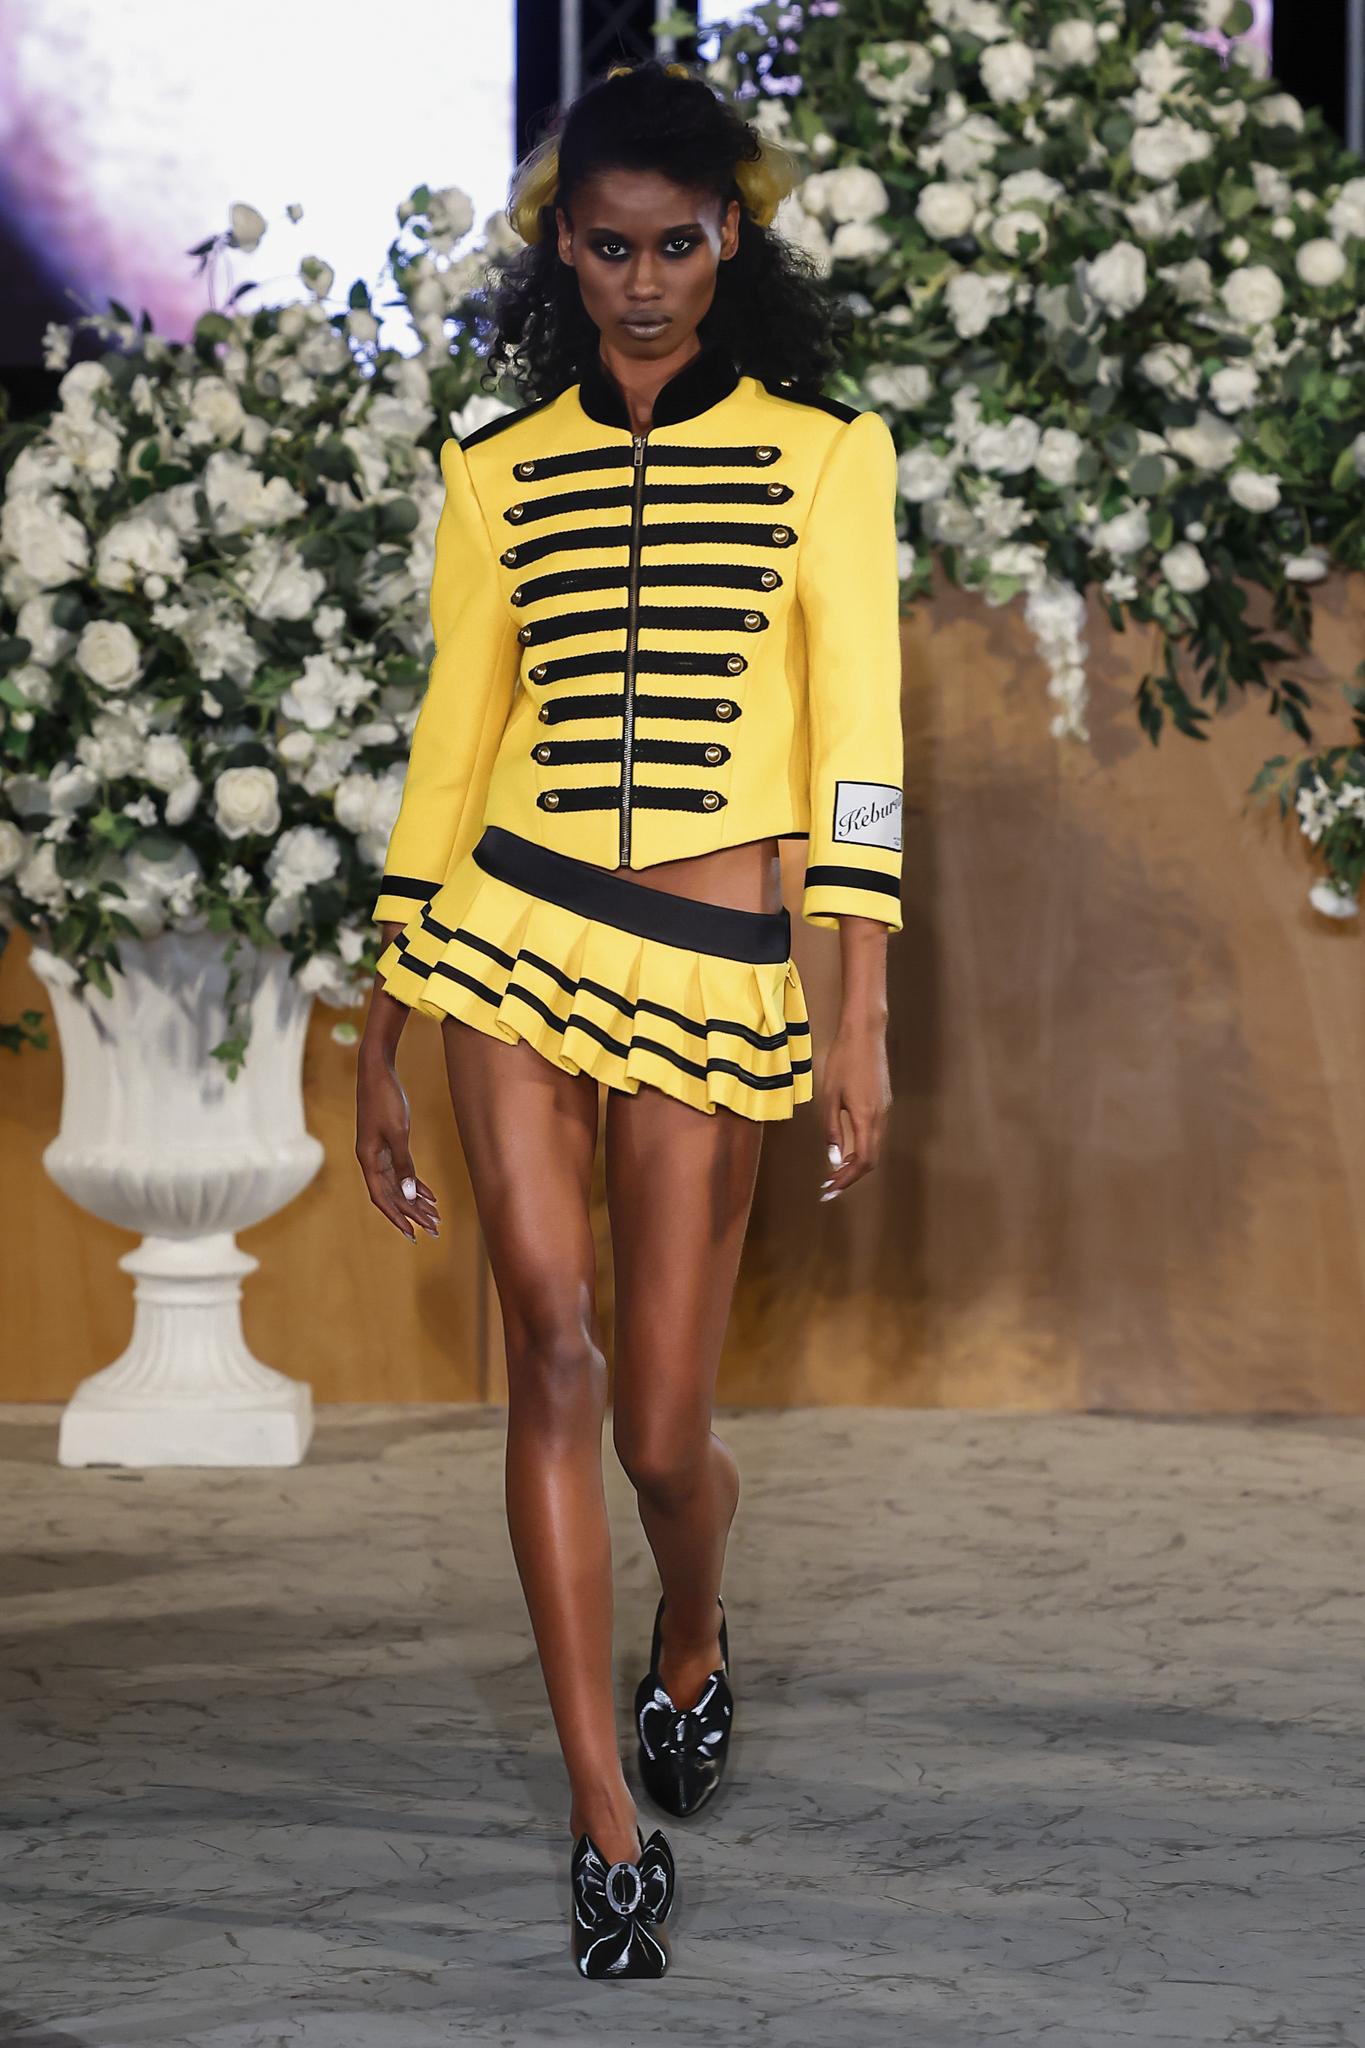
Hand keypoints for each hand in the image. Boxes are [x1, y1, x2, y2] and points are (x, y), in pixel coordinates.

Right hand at [355, 1045, 440, 1240]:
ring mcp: (379, 1152)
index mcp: (368, 1160)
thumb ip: (403, 1163)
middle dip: (413, 1213)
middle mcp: (371, 1160)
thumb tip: (410, 1194)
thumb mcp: (398, 1132)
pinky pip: (402, 1171)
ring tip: (435, 1217)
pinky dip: (416, 1183)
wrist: (377, 1072)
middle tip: (434, 1230)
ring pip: (399, 1185)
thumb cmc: (385, 1099)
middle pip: (393, 1195)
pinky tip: (430, 1195)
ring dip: (416, 1201)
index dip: (397, 1216)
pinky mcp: (389, 1143)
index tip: (412, 1234)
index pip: (382, 1197)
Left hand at [818, 1011, 890, 1200]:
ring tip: (834, 1172)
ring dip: (856, 1164)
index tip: (829, 1191)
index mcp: (866, 1118)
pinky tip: (846, 1149)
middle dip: (850, 1177)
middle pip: (871, 1160)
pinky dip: (861, 1149)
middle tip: (829, 1187)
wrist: (865, 1035)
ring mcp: (885, 1111)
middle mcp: (880, 1118)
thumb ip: (832, 1129)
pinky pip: (875, 1135)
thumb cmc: (843, 1061)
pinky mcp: (884, 1103)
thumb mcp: (829, 1096)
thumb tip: (834, 1160)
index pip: (862, 1161)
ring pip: (874, 1148)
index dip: (846, 1180)